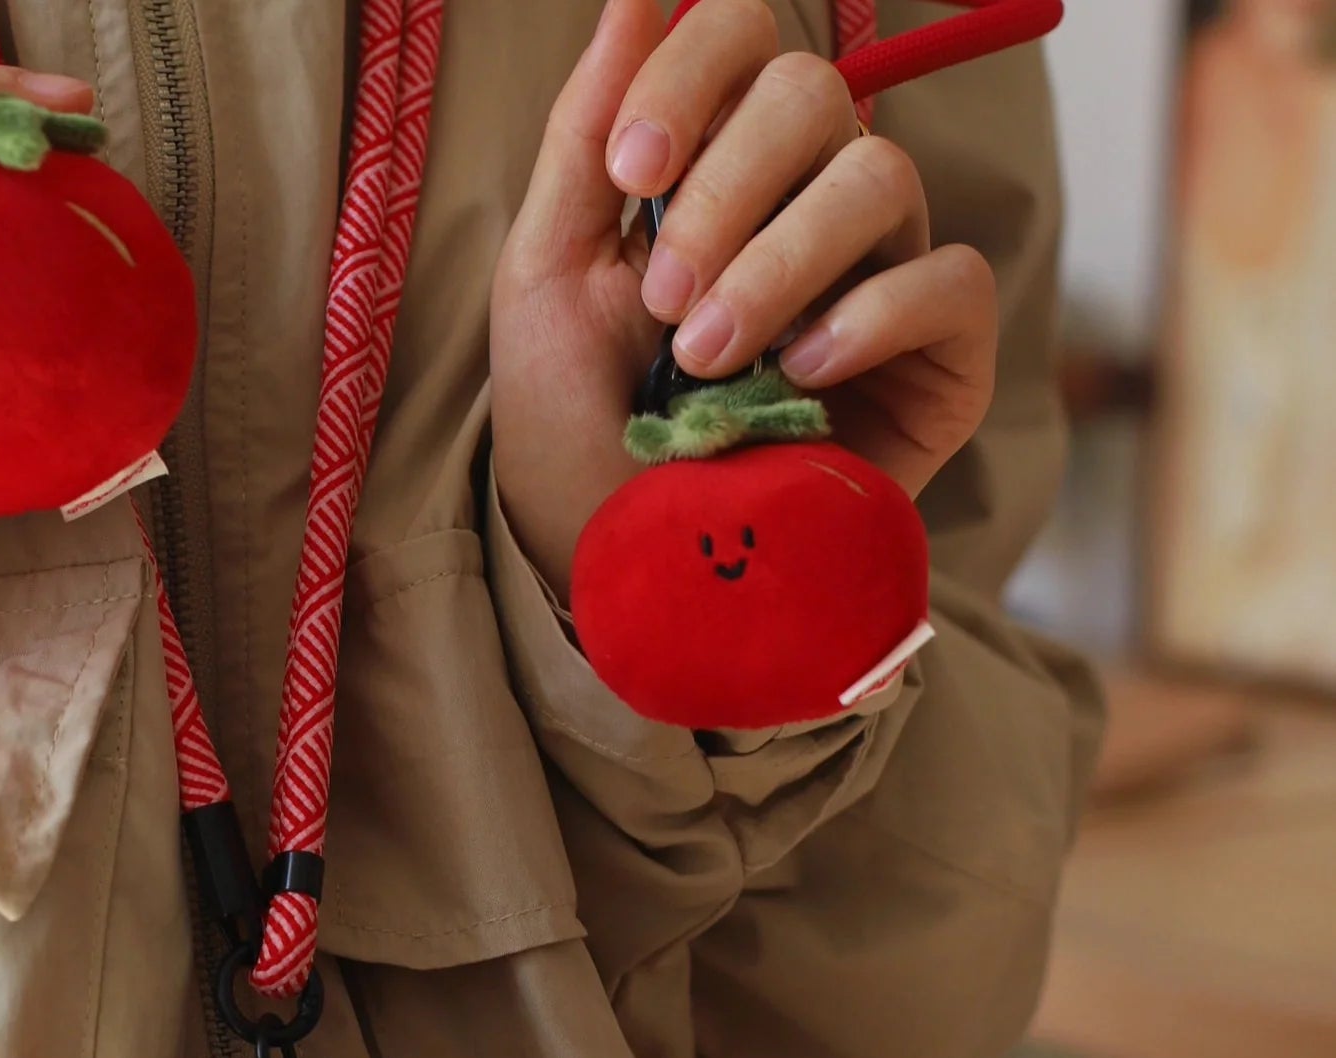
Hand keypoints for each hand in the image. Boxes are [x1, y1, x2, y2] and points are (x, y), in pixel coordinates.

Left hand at [491, 0, 996, 600]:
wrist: (623, 564)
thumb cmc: (577, 431)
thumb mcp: (548, 279)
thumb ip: (586, 135)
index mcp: (719, 168)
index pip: (745, 39)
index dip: (692, 79)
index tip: (628, 177)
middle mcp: (808, 204)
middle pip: (815, 95)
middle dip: (724, 194)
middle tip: (662, 300)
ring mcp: (880, 277)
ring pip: (879, 177)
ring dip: (778, 264)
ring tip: (706, 359)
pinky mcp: (941, 362)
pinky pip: (950, 280)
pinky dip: (867, 318)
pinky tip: (797, 378)